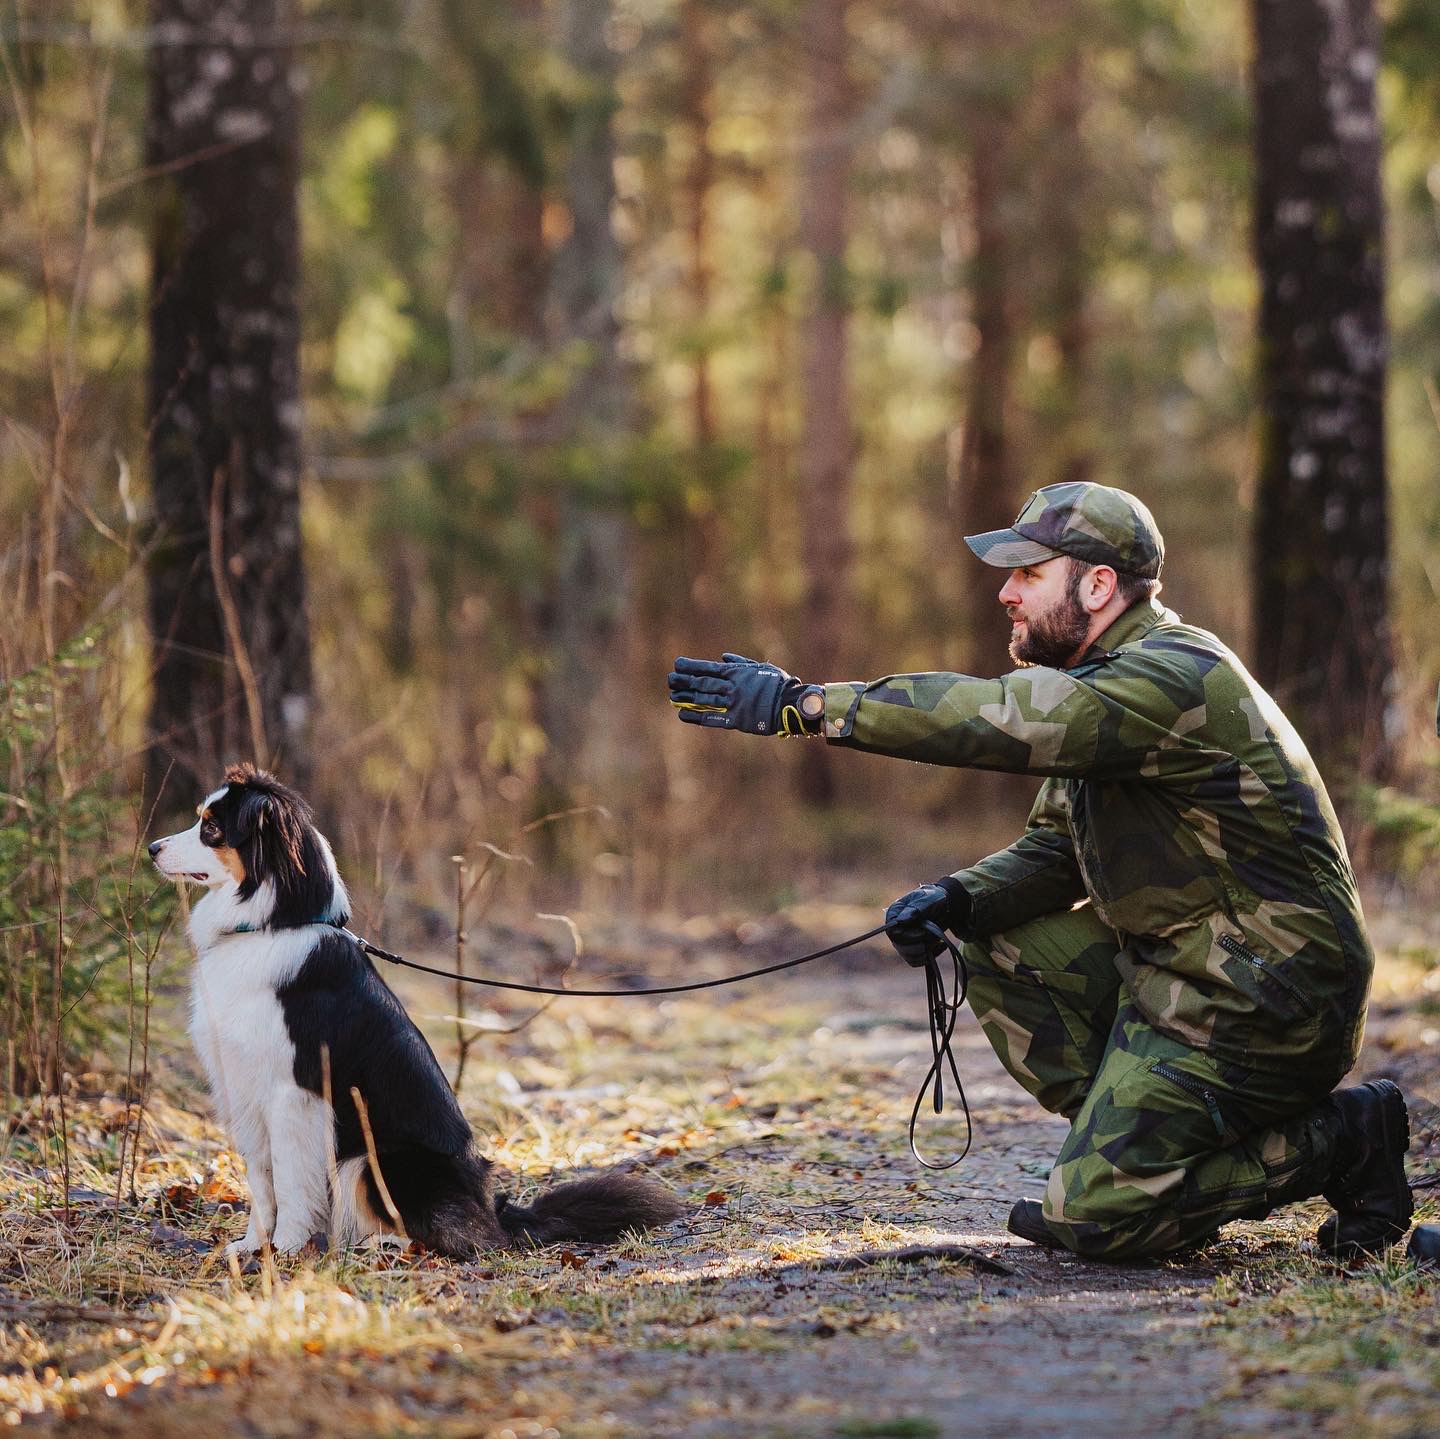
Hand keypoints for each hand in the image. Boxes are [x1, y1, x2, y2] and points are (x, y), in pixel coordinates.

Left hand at [669, 653, 812, 734]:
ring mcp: (733, 704)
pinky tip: (682, 714)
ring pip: (704, 700)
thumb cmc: (777, 684)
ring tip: (673, 696)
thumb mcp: (760, 667)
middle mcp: (732, 687)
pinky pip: (713, 718)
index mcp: (737, 673)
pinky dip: (696, 716)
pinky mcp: (737, 720)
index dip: (691, 666)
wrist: (791, 703)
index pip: (709, 668)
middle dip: (684, 681)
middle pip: (702, 683)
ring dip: (687, 698)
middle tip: (669, 680)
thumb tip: (723, 657)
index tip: (677, 664)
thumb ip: (740, 662)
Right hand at [884, 881, 969, 966]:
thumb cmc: (934, 899)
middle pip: (900, 947)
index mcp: (894, 914)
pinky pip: (916, 962)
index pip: (892, 933)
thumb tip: (901, 920)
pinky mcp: (911, 950)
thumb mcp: (927, 900)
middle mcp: (895, 929)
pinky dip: (931, 956)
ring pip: (909, 957)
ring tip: (937, 938)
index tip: (924, 932)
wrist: (944, 906)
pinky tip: (940, 945)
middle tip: (933, 933)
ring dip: (927, 950)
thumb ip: (915, 910)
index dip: (908, 936)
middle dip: (921, 944)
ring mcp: (902, 941)